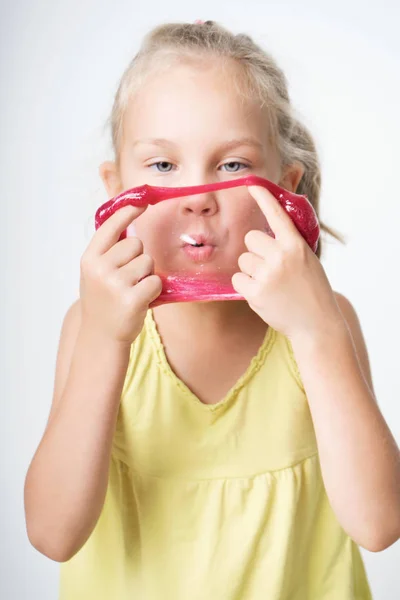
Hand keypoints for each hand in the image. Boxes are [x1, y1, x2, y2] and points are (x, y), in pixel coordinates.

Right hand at [80, 205, 161, 343]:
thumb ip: (108, 249)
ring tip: (132, 290)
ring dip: (146, 275)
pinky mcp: (133, 299)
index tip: (142, 203)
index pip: (111, 227)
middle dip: (138, 257)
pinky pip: (155, 281)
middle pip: (136, 244)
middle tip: (128, 277)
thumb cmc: (103, 299)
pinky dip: (153, 290)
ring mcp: (115, 284)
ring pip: (148, 262)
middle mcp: (100, 269)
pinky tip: (140, 300)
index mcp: (89, 259)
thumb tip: (128, 216)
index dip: (128, 212)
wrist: (101, 336)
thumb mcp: (96, 272)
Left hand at [232, 185, 342, 341]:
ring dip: (251, 269)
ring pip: (243, 259)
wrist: (316, 323)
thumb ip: (290, 244)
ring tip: (269, 283)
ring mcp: (267, 274)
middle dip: (256, 250)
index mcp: (295, 245)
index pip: (276, 215)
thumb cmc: (312, 290)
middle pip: (251, 239)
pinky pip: (237, 278)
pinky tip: (262, 293)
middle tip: (271, 266)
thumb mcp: (308, 260)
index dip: (264, 198)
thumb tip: (270, 231)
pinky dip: (245, 285)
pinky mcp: (255, 292)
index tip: (252, 185)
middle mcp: (280, 256)